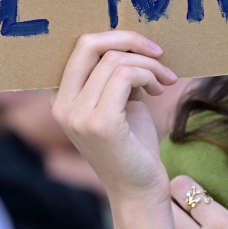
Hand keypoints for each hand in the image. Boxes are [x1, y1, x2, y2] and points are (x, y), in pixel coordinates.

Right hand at [52, 31, 178, 228]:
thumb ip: (116, 74)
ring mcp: (78, 115)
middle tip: (157, 52)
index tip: (146, 49)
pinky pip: (125, 76)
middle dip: (129, 39)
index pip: (81, 47)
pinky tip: (158, 90)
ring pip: (114, 60)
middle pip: (88, 44)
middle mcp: (63, 105)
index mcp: (63, 97)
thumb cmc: (133, 145)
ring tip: (164, 81)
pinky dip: (148, 75)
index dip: (116, 38)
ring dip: (148, 65)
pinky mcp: (99, 123)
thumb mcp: (120, 101)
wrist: (139, 189)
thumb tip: (131, 41)